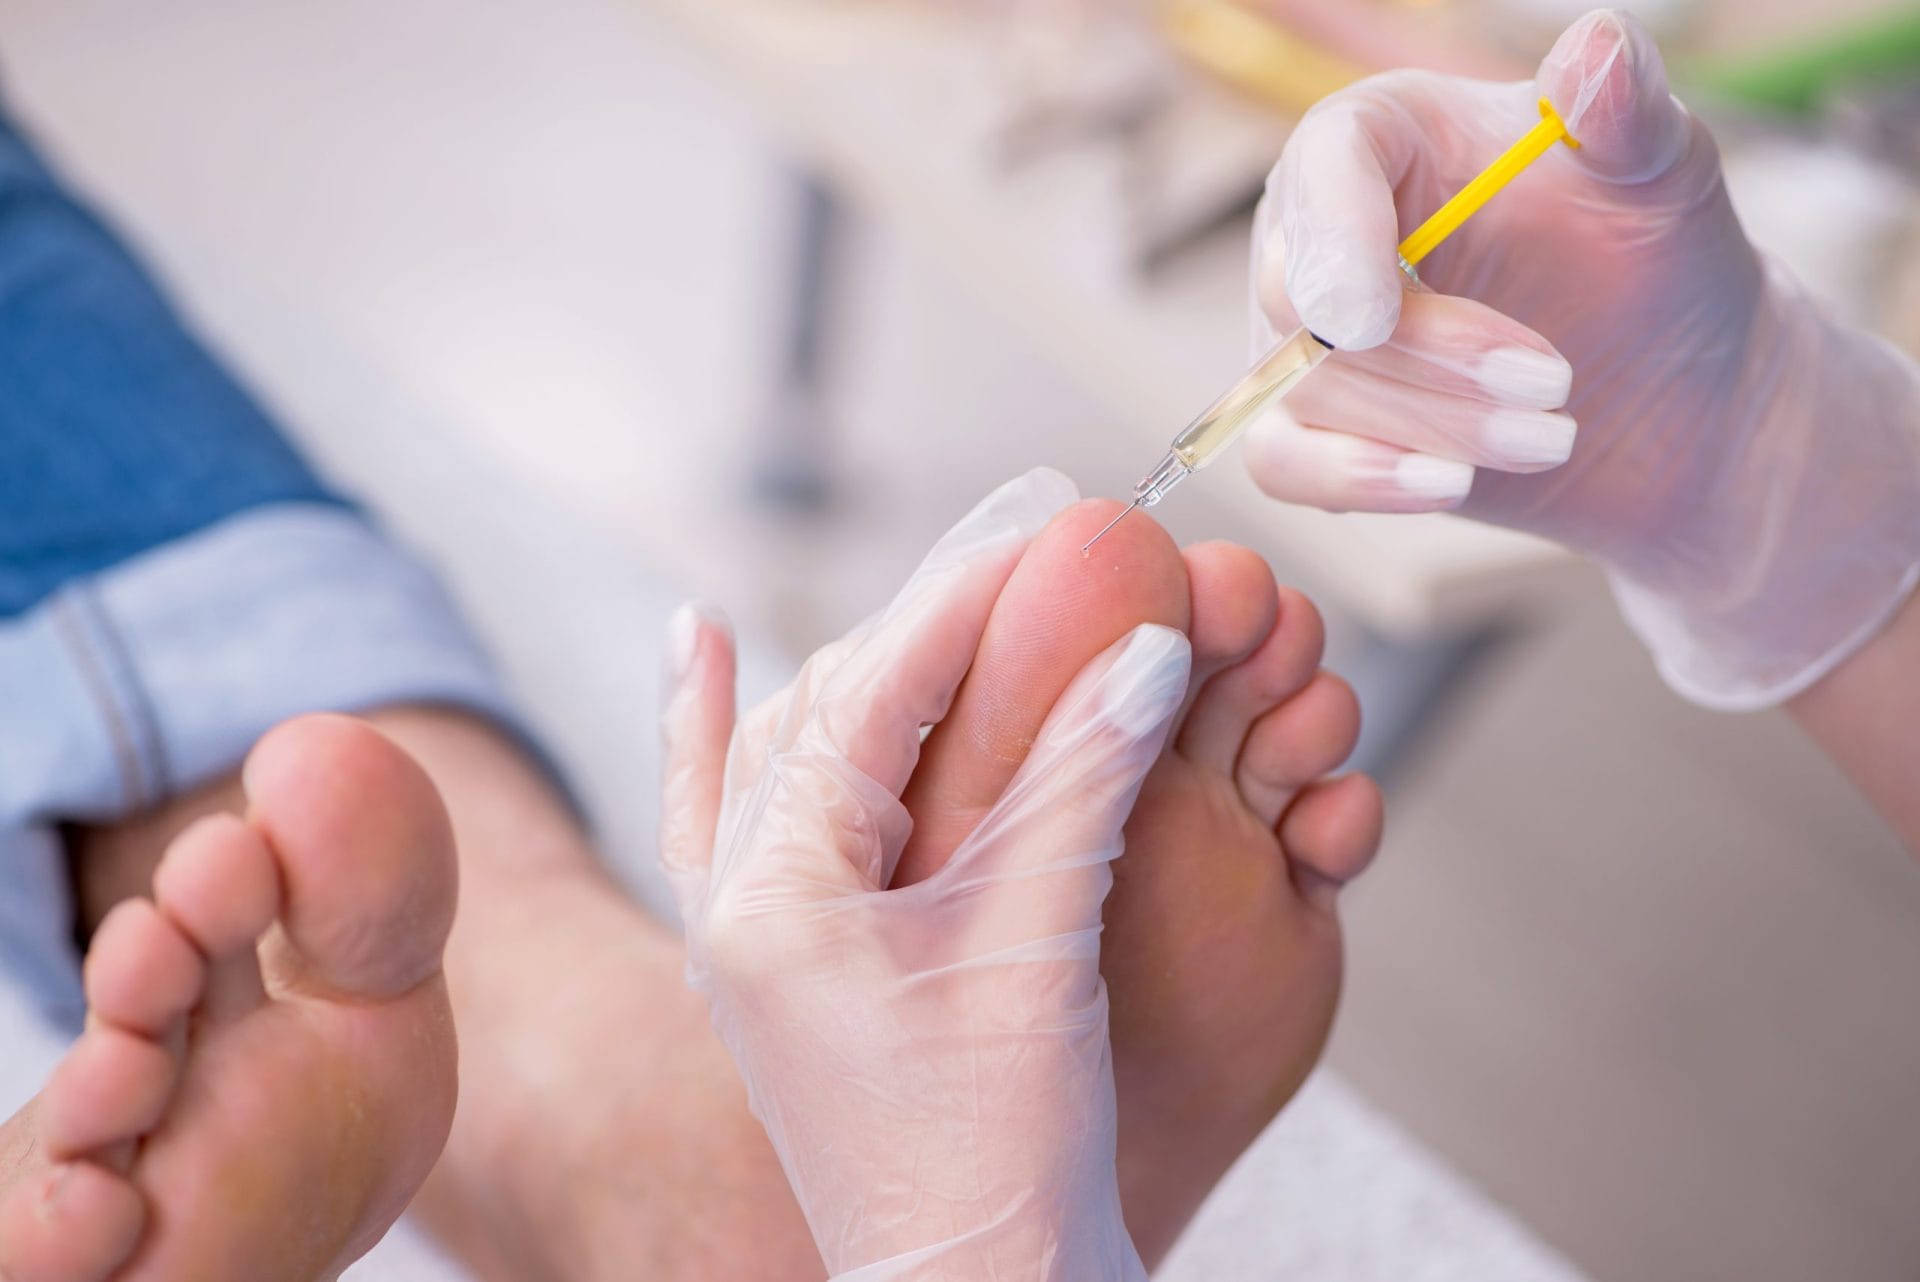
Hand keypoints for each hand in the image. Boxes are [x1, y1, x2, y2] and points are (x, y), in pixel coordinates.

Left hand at [659, 469, 1182, 1280]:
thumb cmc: (992, 1154)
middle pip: (826, 716)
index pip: (867, 701)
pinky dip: (717, 730)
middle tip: (1021, 555)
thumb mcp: (1037, 946)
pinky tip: (700, 646)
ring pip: (797, 755)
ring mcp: (760, 936)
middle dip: (927, 630)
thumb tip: (1141, 648)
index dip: (961, 605)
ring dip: (866, 668)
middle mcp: (741, 906)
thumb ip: (1080, 782)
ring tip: (931, 589)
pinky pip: (738, 818)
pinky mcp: (804, 962)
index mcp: (770, 897)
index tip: (1040, 530)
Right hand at [1250, 8, 1919, 707]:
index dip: (1335, 233)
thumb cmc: (1652, 259)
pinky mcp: (1318, 431)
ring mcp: (1309, 338)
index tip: (1372, 314)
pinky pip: (1283, 465)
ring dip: (1432, 423)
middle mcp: (1326, 233)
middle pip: (1297, 294)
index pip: (1326, 160)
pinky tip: (1449, 486)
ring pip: (1306, 388)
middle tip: (1555, 378)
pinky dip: (1359, 480)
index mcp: (1392, 139)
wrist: (1672, 394)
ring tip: (1555, 435)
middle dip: (1422, 351)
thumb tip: (1602, 44)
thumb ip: (1627, 110)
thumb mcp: (1659, 174)